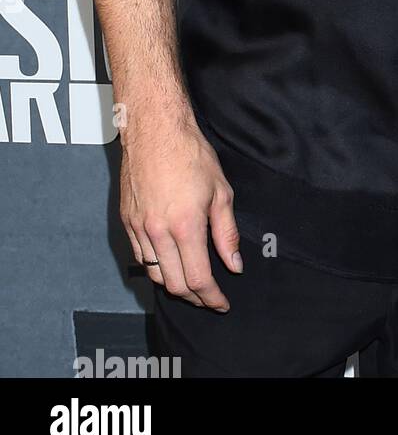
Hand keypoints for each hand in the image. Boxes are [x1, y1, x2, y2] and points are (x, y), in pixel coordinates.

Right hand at [119, 109, 240, 310]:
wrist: (155, 131)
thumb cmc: (191, 154)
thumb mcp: (221, 192)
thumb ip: (227, 233)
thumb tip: (234, 265)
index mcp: (185, 226)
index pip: (197, 279)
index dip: (211, 297)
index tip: (222, 303)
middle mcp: (157, 232)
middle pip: (174, 284)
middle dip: (194, 297)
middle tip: (210, 296)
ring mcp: (138, 228)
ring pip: (154, 274)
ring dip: (174, 285)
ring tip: (193, 283)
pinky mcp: (127, 222)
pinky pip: (141, 256)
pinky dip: (158, 267)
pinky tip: (171, 262)